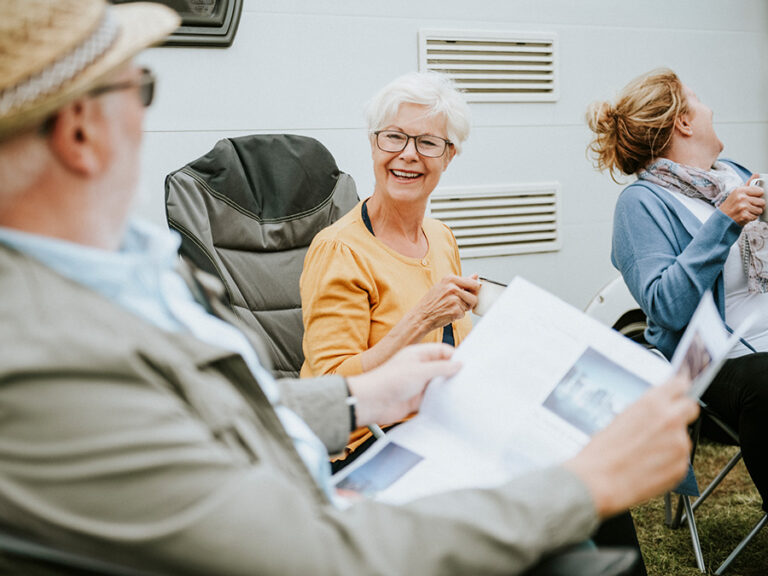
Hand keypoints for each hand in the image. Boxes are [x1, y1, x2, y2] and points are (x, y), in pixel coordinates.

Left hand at [348, 343, 459, 426]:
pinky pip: (432, 399)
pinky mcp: (415, 400)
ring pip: (438, 385)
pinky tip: (450, 405)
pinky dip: (440, 402)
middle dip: (453, 374)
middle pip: (441, 368)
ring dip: (447, 389)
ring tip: (462, 393)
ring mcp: (417, 384)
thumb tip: (458, 364)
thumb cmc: (389, 381)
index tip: (467, 365)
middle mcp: (418, 368)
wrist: (372, 402)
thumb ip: (441, 368)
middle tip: (468, 380)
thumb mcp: (420, 370)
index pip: (441, 351)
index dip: (454, 357)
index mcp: (417, 355)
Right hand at [414, 274, 480, 333]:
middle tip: (458, 303)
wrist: (421, 316)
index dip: (472, 291)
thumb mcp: (443, 286)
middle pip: (474, 296)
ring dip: (463, 309)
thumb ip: (461, 281)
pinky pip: (463, 314)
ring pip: (470, 305)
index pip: (474, 283)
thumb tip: (475, 276)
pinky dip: (457, 315)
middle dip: (470, 301)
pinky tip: (447, 313)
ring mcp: (454, 299)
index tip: (467, 294)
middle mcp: (452, 287)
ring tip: (451, 307)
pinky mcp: (455, 311)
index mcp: (450, 278)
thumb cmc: (431, 302)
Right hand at [565, 376, 698, 517]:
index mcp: (652, 403)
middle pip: (691, 407)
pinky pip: (680, 459)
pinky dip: (669, 461)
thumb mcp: (620, 418)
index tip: (677, 392)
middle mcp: (670, 419)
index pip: (680, 384)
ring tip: (646, 452)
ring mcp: (679, 444)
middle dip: (682, 412)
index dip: (678, 388)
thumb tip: (658, 408)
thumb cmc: (601, 451)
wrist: (597, 481)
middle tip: (667, 421)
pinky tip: (649, 465)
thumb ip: (646, 410)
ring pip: (683, 436)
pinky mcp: (681, 467)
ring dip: (671, 441)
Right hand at [719, 179, 764, 224]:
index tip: (752, 197)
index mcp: (740, 190)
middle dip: (757, 205)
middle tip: (749, 206)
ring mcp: (743, 207)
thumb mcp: (737, 192)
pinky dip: (751, 218)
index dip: (758, 195)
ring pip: (760, 210)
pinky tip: (745, 216)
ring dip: (755, 212)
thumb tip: (756, 174)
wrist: (722, 218)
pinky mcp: (744, 216)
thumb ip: (749, 184)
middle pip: (762, 202)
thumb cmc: (730, 205)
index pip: (760, 191)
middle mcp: (741, 198)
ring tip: (746, 211)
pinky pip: (755, 217)